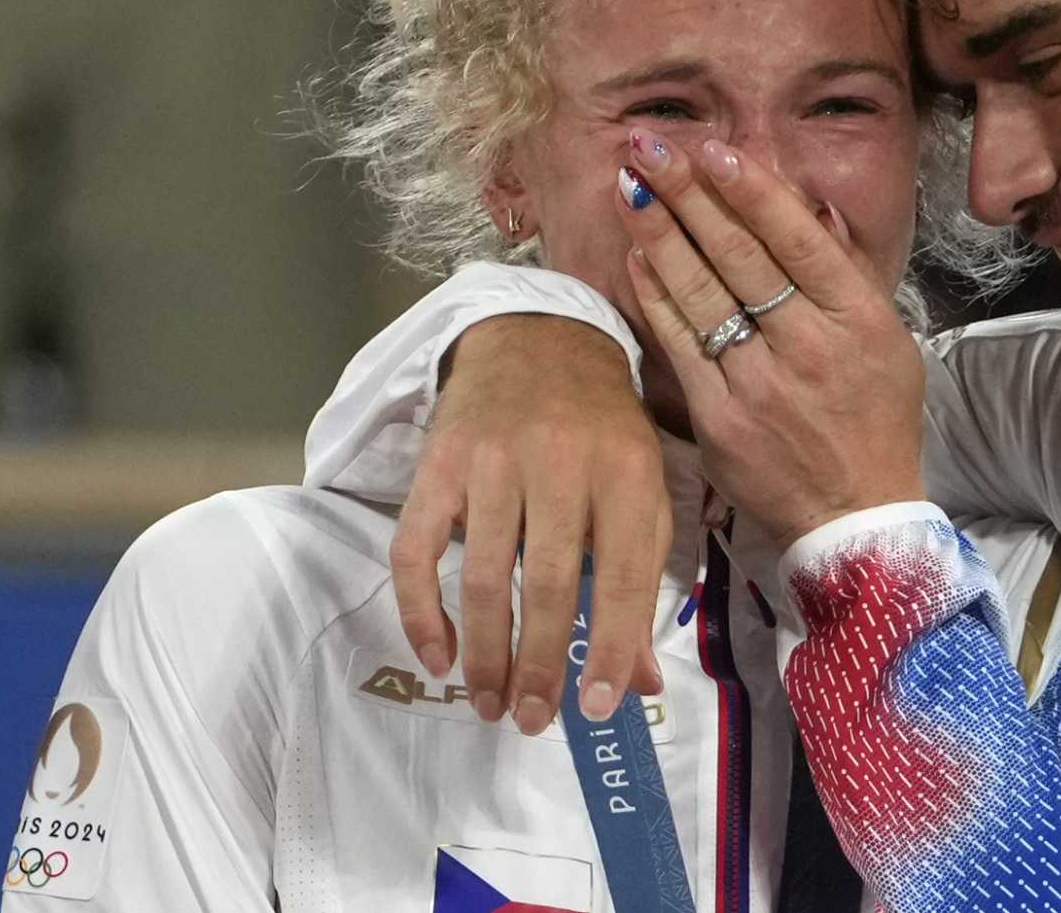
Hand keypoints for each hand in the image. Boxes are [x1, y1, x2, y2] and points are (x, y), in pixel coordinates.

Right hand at [387, 314, 669, 731]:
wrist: (540, 337)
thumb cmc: (605, 428)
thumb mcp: (643, 491)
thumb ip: (644, 583)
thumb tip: (642, 683)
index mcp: (625, 471)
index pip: (622, 574)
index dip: (613, 646)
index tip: (596, 707)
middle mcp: (560, 462)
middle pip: (549, 583)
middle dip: (542, 664)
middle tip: (534, 722)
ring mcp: (492, 461)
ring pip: (484, 575)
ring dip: (485, 652)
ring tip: (491, 703)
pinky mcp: (438, 463)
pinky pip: (417, 549)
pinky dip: (421, 611)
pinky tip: (438, 656)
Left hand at [616, 130, 926, 550]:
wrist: (857, 516)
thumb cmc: (876, 420)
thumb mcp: (888, 341)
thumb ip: (847, 273)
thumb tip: (811, 207)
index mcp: (860, 320)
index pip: (798, 240)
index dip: (752, 191)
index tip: (713, 149)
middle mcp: (812, 346)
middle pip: (741, 255)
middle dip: (690, 193)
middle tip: (651, 145)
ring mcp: (762, 383)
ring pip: (703, 293)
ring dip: (660, 233)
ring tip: (629, 185)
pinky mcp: (720, 418)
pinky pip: (681, 344)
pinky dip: (656, 296)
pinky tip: (636, 256)